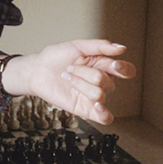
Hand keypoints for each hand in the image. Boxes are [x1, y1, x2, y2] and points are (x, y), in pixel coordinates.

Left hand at [12, 40, 135, 124]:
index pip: (125, 70)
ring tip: (67, 78)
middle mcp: (101, 81)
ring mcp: (93, 96)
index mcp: (103, 65)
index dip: (123, 69)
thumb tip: (122, 48)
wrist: (37, 70)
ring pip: (99, 94)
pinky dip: (104, 113)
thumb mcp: (77, 46)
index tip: (113, 65)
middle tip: (70, 68)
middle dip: (86, 73)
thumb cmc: (56, 57)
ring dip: (80, 84)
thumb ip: (100, 46)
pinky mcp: (85, 109)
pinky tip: (96, 105)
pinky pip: (104, 118)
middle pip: (107, 81)